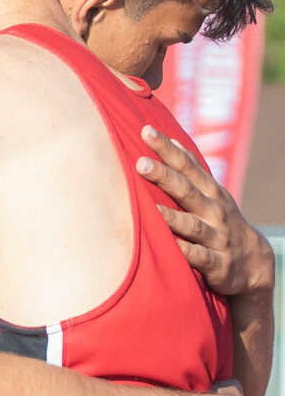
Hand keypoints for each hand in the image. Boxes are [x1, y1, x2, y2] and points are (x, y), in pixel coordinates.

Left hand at [135, 125, 273, 297]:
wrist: (254, 262)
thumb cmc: (222, 220)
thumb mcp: (212, 192)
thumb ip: (192, 169)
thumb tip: (173, 140)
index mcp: (209, 191)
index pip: (186, 165)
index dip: (167, 148)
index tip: (146, 131)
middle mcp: (213, 212)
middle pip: (186, 191)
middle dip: (164, 176)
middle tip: (141, 163)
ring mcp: (217, 238)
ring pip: (192, 226)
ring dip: (172, 217)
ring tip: (153, 208)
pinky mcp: (217, 265)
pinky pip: (199, 258)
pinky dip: (185, 252)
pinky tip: (169, 247)